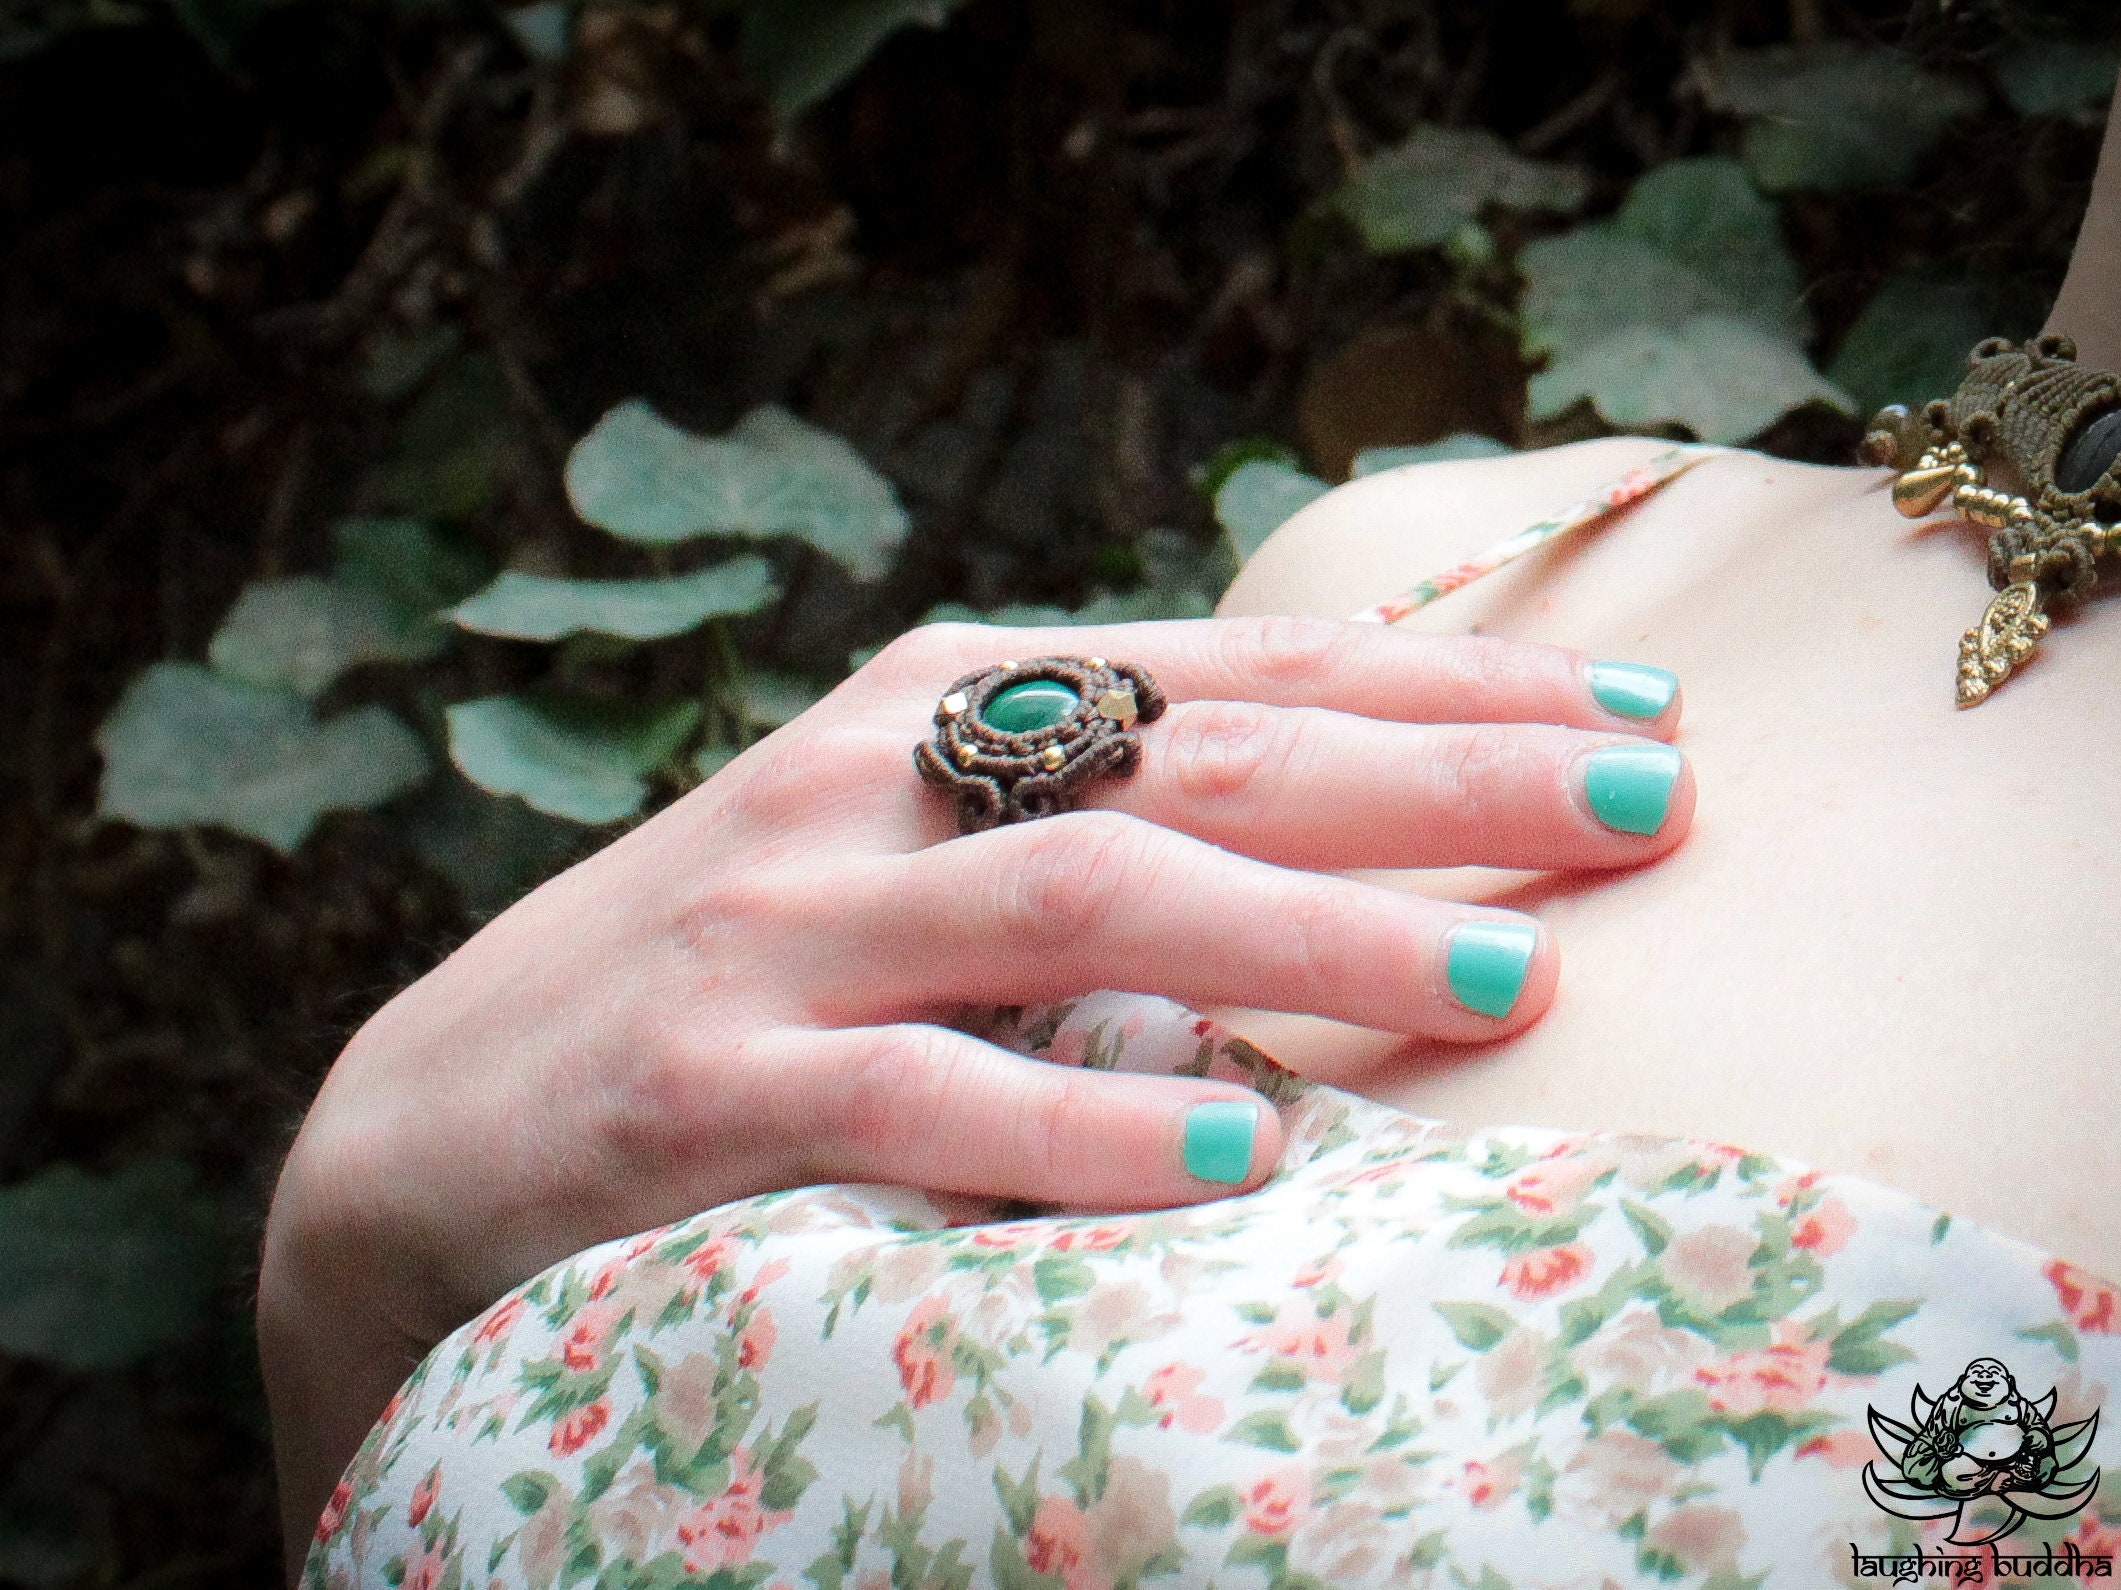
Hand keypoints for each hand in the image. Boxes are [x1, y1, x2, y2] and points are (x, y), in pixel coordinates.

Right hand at [256, 614, 1692, 1561]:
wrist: (445, 1116)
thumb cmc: (740, 975)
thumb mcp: (911, 846)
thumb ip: (1090, 808)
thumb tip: (1361, 821)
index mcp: (939, 698)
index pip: (1236, 674)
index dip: (1445, 695)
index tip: (1640, 723)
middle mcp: (875, 778)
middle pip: (1198, 758)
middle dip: (1439, 783)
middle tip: (1646, 813)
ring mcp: (786, 926)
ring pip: (1083, 901)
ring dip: (1308, 941)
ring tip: (1504, 983)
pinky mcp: (706, 1089)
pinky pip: (926, 1100)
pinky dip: (1087, 1127)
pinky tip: (1241, 1159)